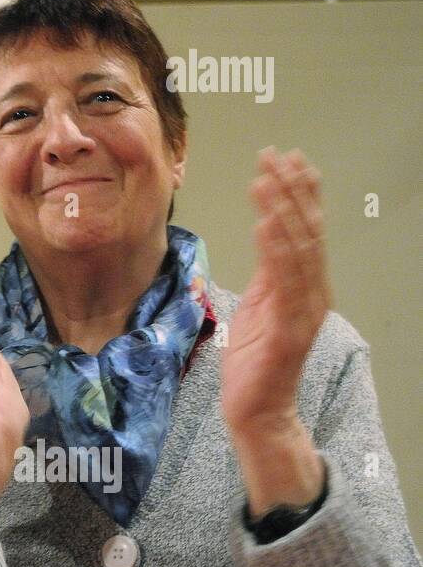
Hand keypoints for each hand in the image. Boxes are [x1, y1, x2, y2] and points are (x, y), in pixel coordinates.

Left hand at [221, 147, 332, 439]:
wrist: (257, 411)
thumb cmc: (254, 360)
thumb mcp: (257, 304)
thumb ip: (267, 272)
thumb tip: (266, 232)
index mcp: (304, 285)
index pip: (305, 229)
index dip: (299, 192)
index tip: (286, 158)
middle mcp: (312, 293)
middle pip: (306, 231)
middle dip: (291, 190)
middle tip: (276, 155)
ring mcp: (304, 311)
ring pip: (297, 250)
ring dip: (282, 211)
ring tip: (267, 179)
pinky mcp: (289, 329)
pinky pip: (284, 283)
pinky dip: (276, 250)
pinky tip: (267, 223)